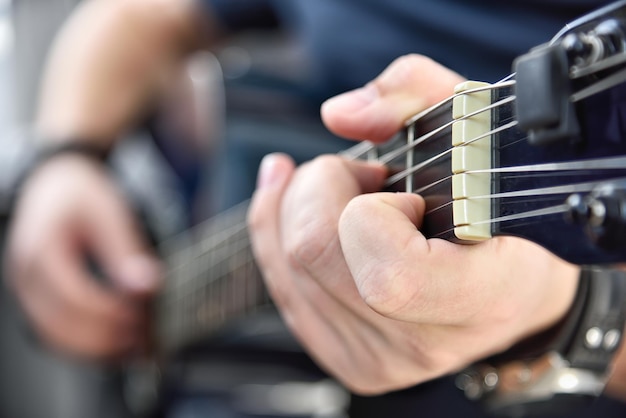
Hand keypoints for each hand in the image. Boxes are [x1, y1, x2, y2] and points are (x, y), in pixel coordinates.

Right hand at [6, 155, 161, 358]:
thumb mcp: (109, 214)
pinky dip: (85, 342)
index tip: (145, 317)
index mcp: (42, 249)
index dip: (111, 313)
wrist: (55, 182)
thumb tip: (148, 287)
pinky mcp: (36, 298)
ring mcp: (26, 289)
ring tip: (136, 345)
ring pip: (55, 336)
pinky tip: (116, 341)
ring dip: (96, 347)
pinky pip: (56, 331)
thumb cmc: (82, 195)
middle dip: (106, 337)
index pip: (75, 296)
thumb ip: (127, 252)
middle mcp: (25, 274)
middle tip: (145, 337)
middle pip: (61, 324)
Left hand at [248, 55, 579, 393]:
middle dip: (321, 186)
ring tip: (350, 194)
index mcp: (481, 296)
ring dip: (302, 205)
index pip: (389, 273)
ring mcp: (378, 359)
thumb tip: (337, 114)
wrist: (508, 290)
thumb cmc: (500, 205)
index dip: (371, 211)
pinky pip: (280, 285)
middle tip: (363, 174)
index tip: (400, 190)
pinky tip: (307, 206)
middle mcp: (424, 342)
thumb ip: (414, 92)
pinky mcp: (344, 357)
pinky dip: (280, 231)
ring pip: (285, 265)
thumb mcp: (479, 125)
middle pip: (312, 253)